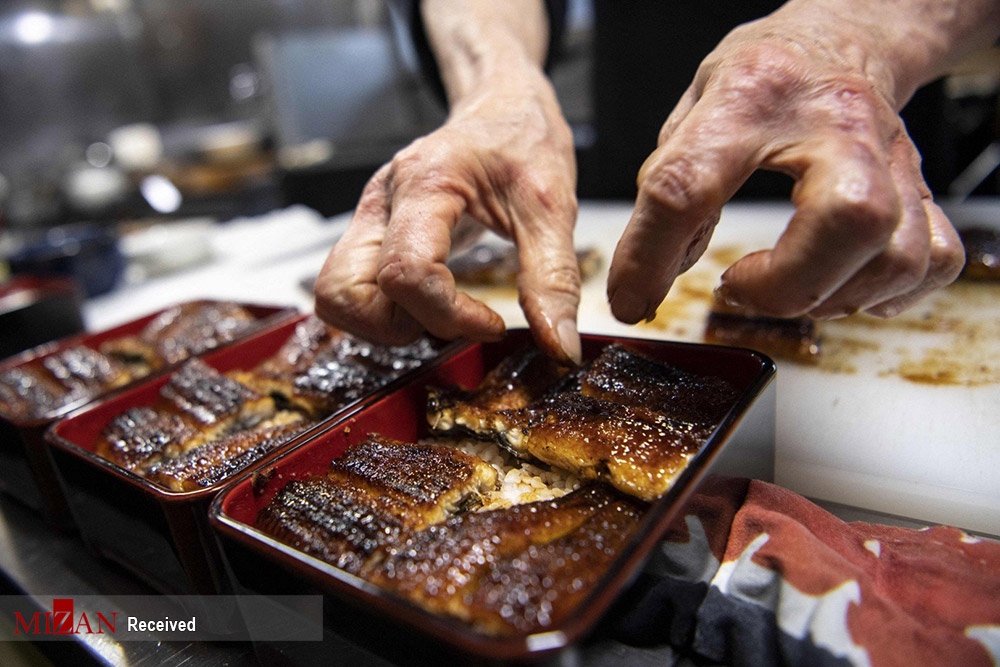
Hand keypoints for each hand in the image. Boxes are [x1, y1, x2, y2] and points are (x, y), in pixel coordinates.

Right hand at [313, 79, 581, 361]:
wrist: (504, 106)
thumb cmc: (523, 140)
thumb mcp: (553, 207)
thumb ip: (553, 279)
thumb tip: (560, 347)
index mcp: (425, 183)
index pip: (406, 272)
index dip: (448, 315)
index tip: (492, 324)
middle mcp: (383, 201)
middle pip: (346, 291)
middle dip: (400, 326)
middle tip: (455, 319)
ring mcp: (371, 218)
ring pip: (338, 296)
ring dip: (384, 323)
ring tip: (441, 312)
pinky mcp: (373, 234)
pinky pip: (353, 289)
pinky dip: (384, 312)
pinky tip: (433, 303)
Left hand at [607, 4, 965, 321]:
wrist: (839, 37)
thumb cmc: (764, 75)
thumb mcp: (693, 109)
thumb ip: (672, 184)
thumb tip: (656, 273)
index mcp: (753, 94)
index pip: (689, 185)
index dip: (651, 258)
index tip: (633, 300)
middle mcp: (835, 121)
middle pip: (847, 220)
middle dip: (785, 284)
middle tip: (737, 286)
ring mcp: (890, 155)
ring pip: (896, 256)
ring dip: (829, 297)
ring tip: (783, 283)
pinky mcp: (922, 187)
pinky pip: (933, 262)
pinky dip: (885, 293)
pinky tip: (840, 280)